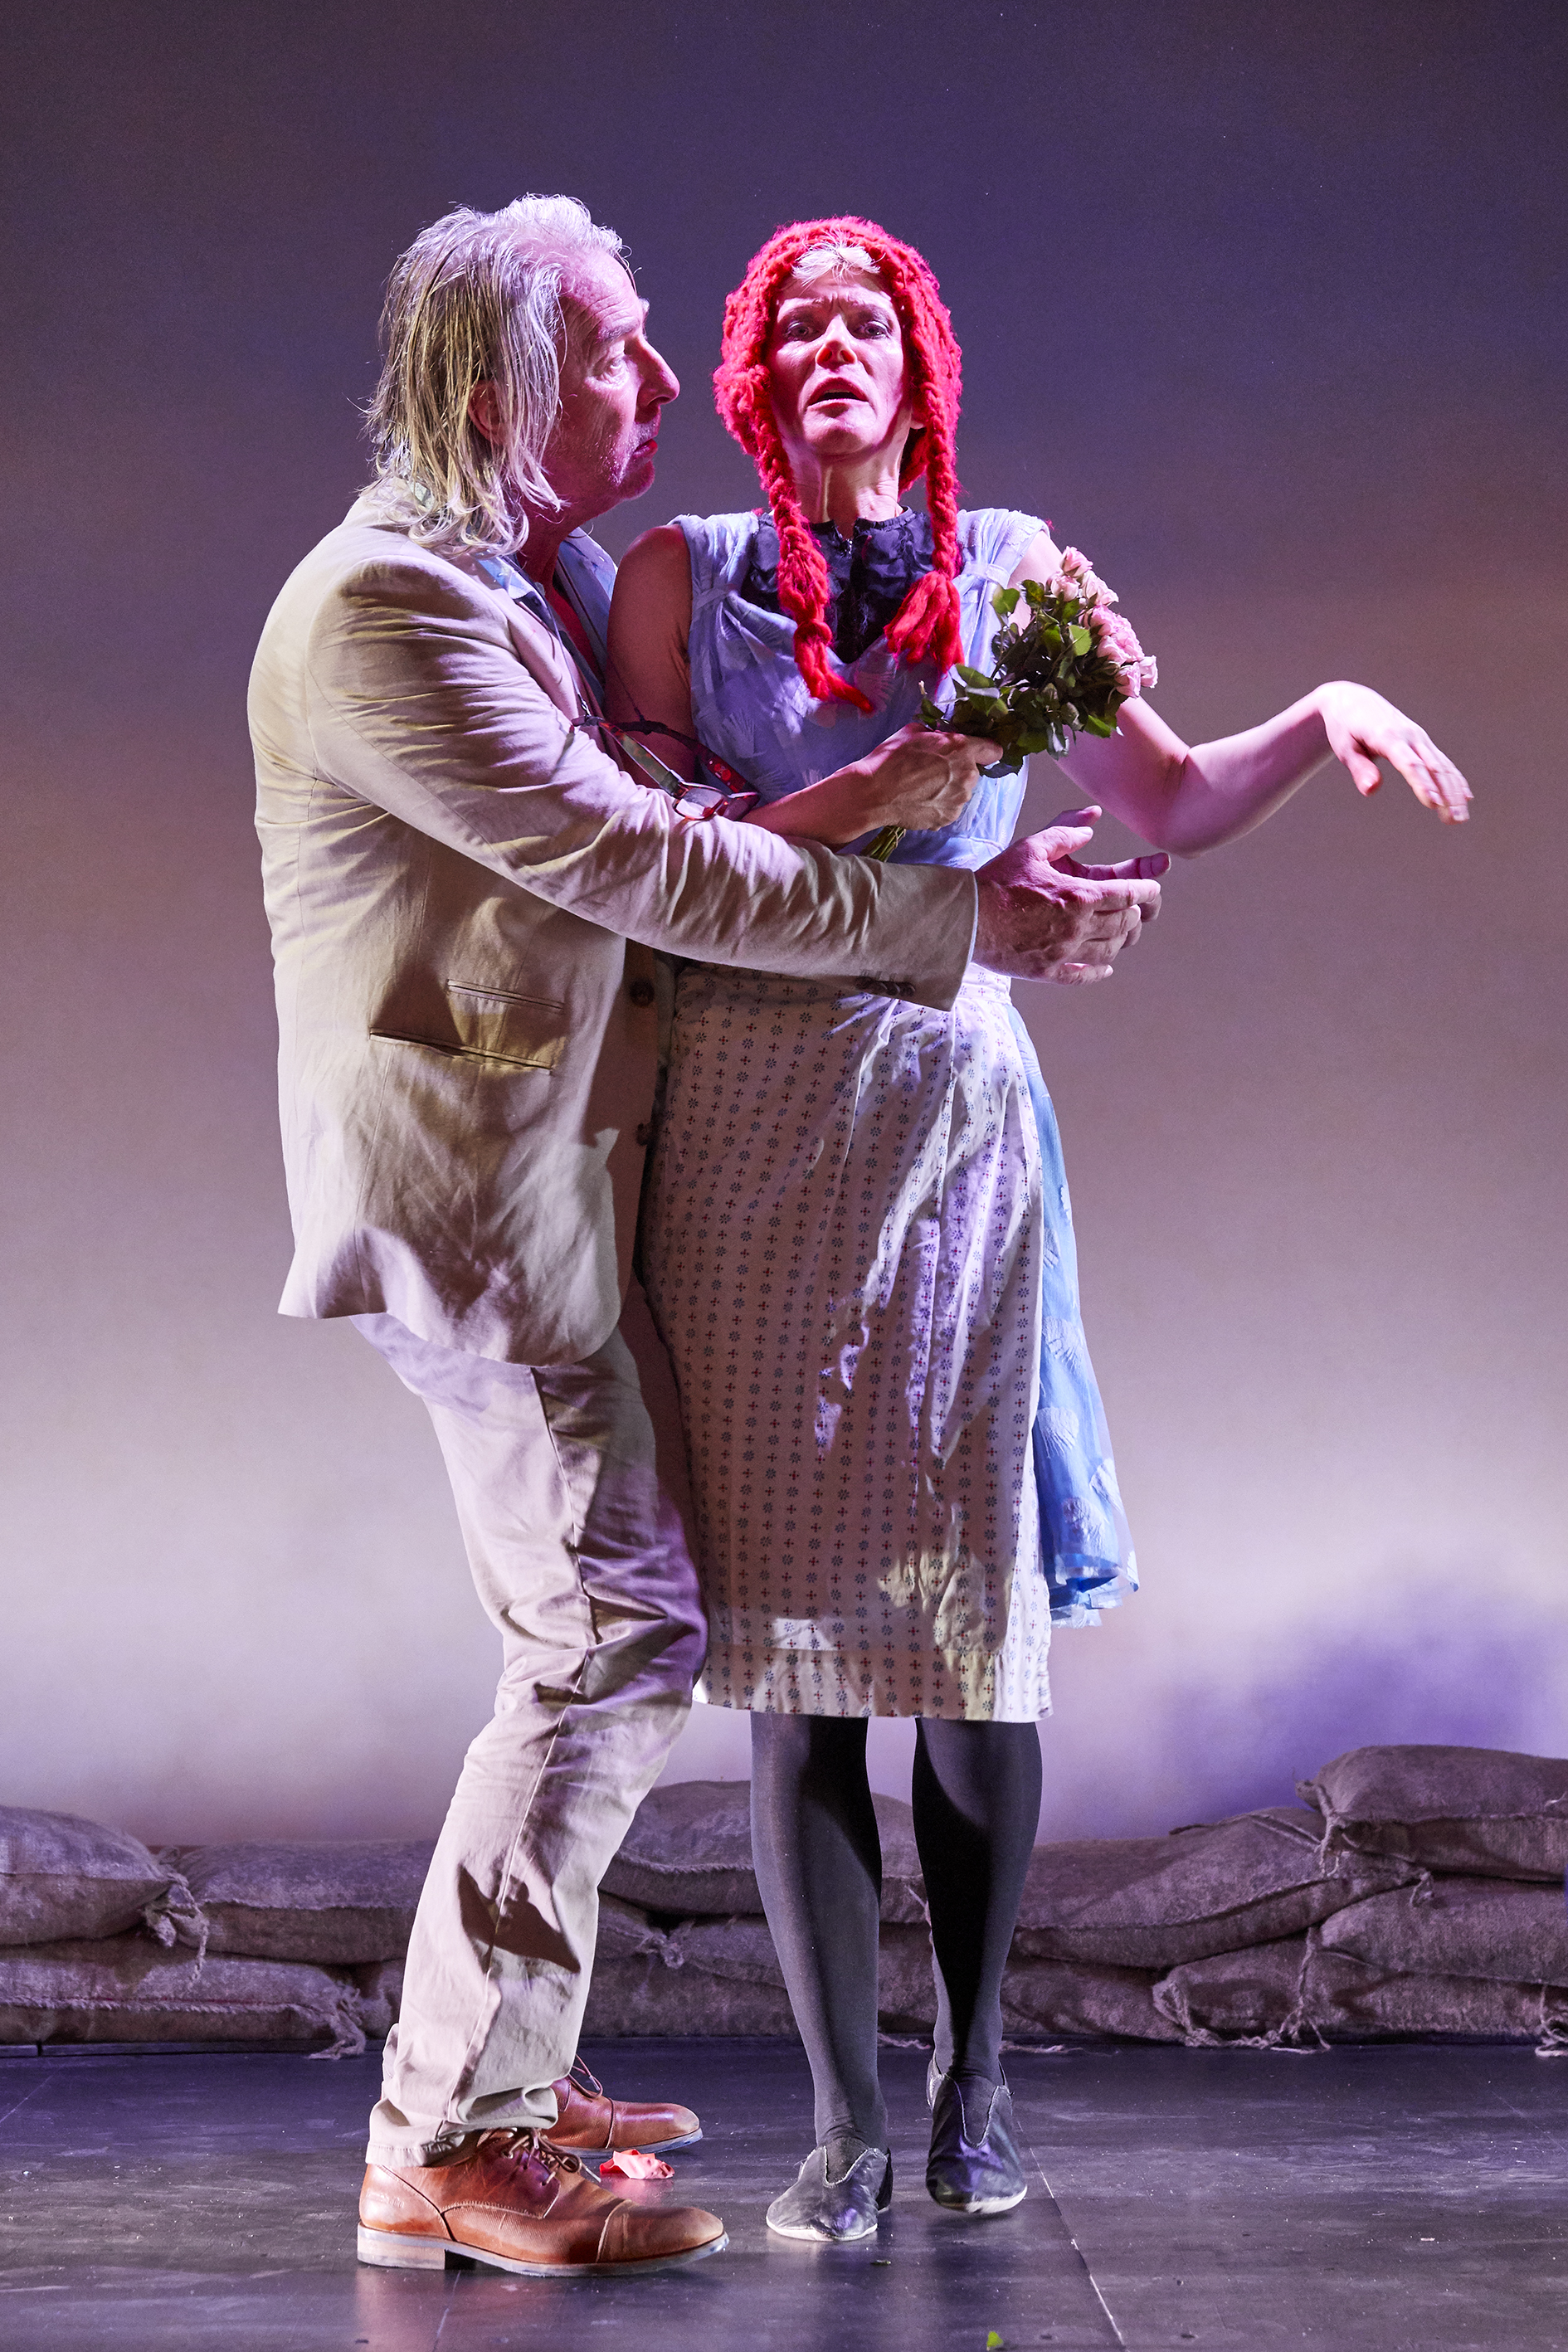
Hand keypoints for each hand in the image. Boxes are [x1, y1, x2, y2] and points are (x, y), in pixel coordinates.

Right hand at [828, 722, 1002, 840]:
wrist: (874, 793)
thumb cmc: (891, 759)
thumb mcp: (913, 732)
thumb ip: (936, 734)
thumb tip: (940, 739)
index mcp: (961, 748)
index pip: (993, 750)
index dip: (984, 751)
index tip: (975, 753)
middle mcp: (967, 775)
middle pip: (973, 772)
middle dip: (958, 770)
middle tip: (933, 770)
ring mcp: (959, 799)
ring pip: (962, 791)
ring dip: (949, 788)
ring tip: (923, 788)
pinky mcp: (949, 817)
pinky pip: (951, 807)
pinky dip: (940, 805)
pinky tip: (921, 800)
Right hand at [974, 806, 1166, 985]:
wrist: (966, 920)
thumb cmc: (997, 882)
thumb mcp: (1031, 847)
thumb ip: (1065, 833)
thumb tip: (1091, 823)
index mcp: (1078, 895)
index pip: (1128, 895)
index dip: (1146, 891)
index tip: (1151, 889)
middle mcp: (1078, 926)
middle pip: (1125, 924)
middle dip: (1135, 914)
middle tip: (1132, 908)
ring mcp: (1064, 952)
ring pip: (1110, 951)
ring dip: (1120, 940)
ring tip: (1117, 932)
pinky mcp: (1048, 971)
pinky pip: (1084, 975)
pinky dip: (1100, 971)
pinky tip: (1105, 968)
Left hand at [1318, 683, 1470, 823]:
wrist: (1354, 702)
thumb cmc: (1345, 728)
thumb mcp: (1345, 749)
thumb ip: (1359, 769)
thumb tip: (1371, 790)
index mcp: (1388, 736)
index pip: (1409, 763)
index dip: (1422, 784)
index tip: (1434, 804)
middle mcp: (1409, 736)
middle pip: (1434, 767)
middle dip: (1446, 795)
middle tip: (1455, 821)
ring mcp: (1419, 738)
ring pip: (1443, 766)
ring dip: (1454, 792)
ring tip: (1460, 819)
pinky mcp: (1422, 742)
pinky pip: (1443, 762)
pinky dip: (1455, 779)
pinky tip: (1464, 798)